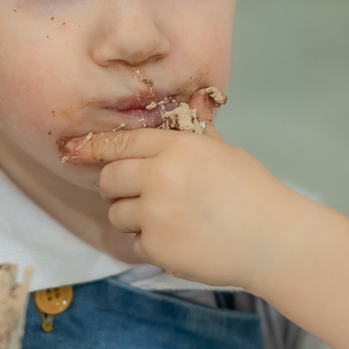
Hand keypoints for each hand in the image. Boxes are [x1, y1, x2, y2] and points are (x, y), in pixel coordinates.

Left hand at [63, 90, 297, 290]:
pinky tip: (182, 239)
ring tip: (171, 219)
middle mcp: (160, 177)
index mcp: (178, 147)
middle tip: (140, 193)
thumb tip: (193, 100)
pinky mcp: (157, 248)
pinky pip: (135, 243)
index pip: (121, 142)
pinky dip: (151, 244)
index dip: (95, 147)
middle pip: (109, 179)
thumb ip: (195, 132)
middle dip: (117, 187)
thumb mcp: (224, 152)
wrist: (273, 240)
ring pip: (118, 214)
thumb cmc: (253, 193)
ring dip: (135, 218)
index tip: (75, 151)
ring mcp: (155, 214)